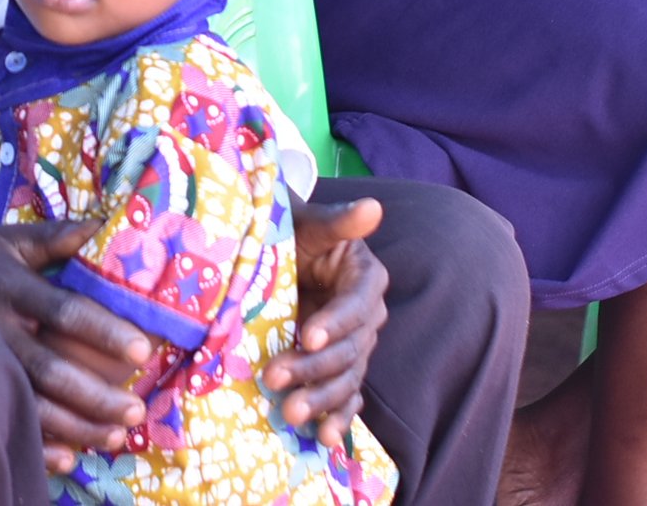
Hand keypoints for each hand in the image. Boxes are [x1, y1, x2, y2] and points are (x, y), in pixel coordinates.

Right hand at [0, 214, 149, 473]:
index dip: (103, 331)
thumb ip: (54, 238)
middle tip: (134, 410)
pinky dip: (33, 440)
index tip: (141, 350)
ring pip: (30, 400)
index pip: (64, 310)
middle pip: (50, 367)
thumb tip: (103, 224)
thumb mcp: (5, 239)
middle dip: (95, 394)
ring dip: (74, 424)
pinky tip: (64, 457)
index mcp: (11, 286)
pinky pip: (1, 416)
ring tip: (114, 437)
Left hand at [266, 195, 387, 446]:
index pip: (356, 305)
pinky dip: (339, 417)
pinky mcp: (339, 367)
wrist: (272, 250)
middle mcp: (366, 315)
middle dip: (315, 368)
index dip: (336, 323)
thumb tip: (374, 207)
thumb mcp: (308, 223)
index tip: (307, 337)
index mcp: (364, 278)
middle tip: (276, 378)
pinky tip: (326, 438)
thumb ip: (338, 221)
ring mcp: (353, 345)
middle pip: (350, 348)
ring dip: (321, 399)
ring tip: (290, 415)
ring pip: (346, 377)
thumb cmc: (289, 230)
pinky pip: (347, 396)